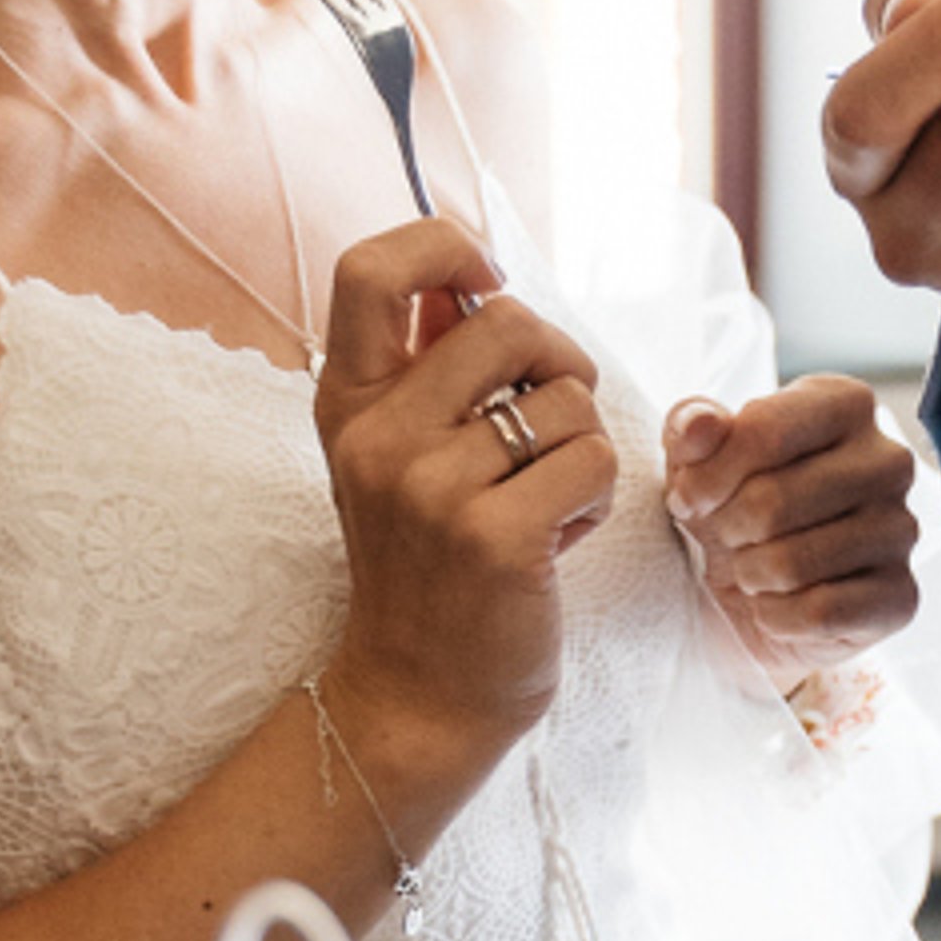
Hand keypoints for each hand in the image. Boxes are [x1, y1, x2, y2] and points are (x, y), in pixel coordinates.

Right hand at [312, 221, 619, 801]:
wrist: (417, 694)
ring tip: (542, 499)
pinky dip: (593, 498)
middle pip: (508, 320)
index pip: (372, 268)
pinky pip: (590, 460)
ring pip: (566, 397)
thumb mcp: (397, 455)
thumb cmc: (427, 565)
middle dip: (559, 361)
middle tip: (551, 420)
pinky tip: (554, 539)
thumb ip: (426, 366)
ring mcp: (432, 488)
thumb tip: (469, 275)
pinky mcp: (495, 537)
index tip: (485, 281)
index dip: (445, 246)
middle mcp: (378, 436)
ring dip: (580, 445)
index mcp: (347, 403)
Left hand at [665, 377, 922, 681]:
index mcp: (845, 405)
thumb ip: (691, 426)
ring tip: (754, 569)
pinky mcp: (901, 595)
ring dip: (750, 576)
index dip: (707, 475)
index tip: (688, 498)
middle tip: (727, 538)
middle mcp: (888, 460)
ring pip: (792, 563)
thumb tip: (700, 423)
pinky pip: (820, 612)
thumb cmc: (729, 509)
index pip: (766, 431)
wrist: (747, 595)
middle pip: (773, 502)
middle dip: (727, 531)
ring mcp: (902, 529)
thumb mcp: (695, 458)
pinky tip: (778, 604)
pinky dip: (778, 618)